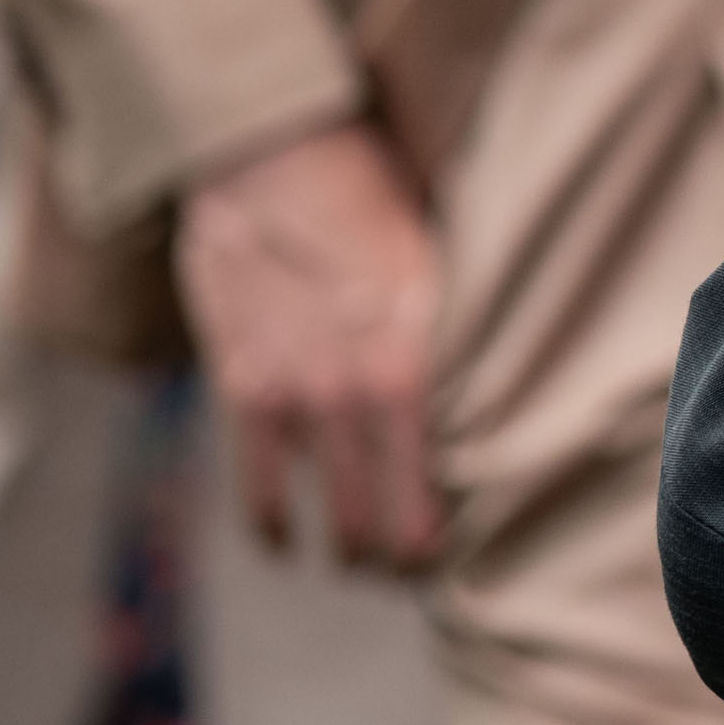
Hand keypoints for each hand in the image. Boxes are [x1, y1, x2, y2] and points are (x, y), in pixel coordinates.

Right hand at [179, 119, 445, 571]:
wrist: (264, 152)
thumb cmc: (367, 189)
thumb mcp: (434, 251)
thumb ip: (446, 325)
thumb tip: (482, 380)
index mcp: (424, 346)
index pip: (451, 466)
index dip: (456, 522)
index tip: (466, 545)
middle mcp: (364, 381)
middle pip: (394, 511)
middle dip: (404, 556)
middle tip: (414, 572)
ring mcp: (299, 391)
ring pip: (332, 511)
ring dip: (347, 547)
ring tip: (360, 563)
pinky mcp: (241, 386)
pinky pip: (258, 483)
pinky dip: (272, 522)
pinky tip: (285, 541)